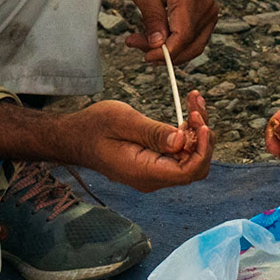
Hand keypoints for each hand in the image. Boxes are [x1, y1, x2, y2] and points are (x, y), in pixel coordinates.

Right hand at [70, 93, 212, 191]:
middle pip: (195, 166)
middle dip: (203, 137)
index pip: (188, 171)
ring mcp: (155, 173)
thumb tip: (181, 140)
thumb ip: (152, 133)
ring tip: (193, 101)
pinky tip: (188, 110)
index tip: (201, 123)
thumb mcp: (122, 121)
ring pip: (191, 158)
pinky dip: (188, 132)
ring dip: (198, 131)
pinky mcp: (156, 163)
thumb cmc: (94, 127)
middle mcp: (153, 178)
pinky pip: (180, 153)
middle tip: (195, 107)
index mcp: (144, 172)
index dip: (202, 149)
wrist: (75, 137)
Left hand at [124, 0, 217, 63]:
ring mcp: (210, 11)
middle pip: (189, 45)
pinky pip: (196, 39)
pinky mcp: (209, 16)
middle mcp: (206, 6)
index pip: (182, 36)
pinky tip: (160, 38)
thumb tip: (157, 44)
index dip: (165, 52)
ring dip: (170, 51)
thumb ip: (151, 17)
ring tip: (145, 41)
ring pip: (193, 46)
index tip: (146, 56)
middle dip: (163, 53)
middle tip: (137, 43)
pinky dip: (178, 45)